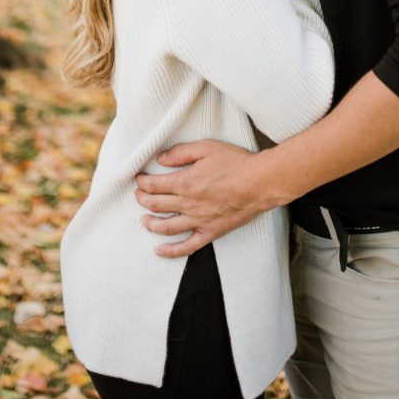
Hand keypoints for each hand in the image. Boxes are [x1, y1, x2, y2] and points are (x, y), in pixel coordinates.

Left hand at [135, 140, 268, 257]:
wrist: (260, 183)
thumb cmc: (236, 163)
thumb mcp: (206, 148)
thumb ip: (181, 153)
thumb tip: (161, 158)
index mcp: (185, 182)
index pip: (155, 185)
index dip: (142, 182)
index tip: (139, 179)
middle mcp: (188, 204)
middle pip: (157, 205)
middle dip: (143, 200)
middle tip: (138, 195)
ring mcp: (199, 221)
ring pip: (166, 227)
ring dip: (151, 224)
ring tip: (144, 220)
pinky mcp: (210, 232)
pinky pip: (187, 247)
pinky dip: (171, 251)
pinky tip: (159, 251)